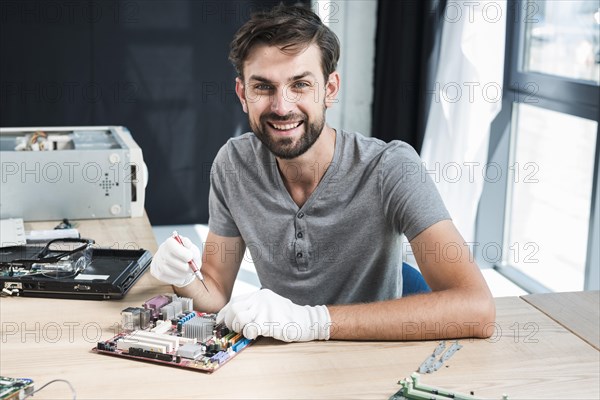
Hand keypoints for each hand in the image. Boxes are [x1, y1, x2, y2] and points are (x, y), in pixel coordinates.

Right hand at [150, 236, 200, 286]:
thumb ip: (192, 248)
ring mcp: (157, 261)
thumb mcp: (192, 250)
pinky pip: (164, 277)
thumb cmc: (187, 255)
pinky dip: (175, 279)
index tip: (190, 257)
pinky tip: (181, 277)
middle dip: (183, 266)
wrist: (180, 264)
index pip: (171, 245)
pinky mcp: (156, 272)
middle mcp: (161, 250)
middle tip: (192, 269)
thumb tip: (188, 245)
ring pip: (166, 270)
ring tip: (188, 274)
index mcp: (170, 242)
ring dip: (180, 274)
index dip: (181, 252)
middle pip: (169, 258)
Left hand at [216, 289, 330, 341]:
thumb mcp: (270, 305)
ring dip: (238, 328)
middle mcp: (260, 299)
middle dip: (229, 322)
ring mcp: (265, 310)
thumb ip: (255, 308)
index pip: (234, 301)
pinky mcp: (270, 322)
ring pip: (239, 317)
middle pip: (234, 308)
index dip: (224, 313)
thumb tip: (235, 317)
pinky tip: (255, 334)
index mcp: (259, 295)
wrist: (307, 320)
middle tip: (235, 330)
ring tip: (246, 332)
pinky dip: (249, 334)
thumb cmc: (287, 316)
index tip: (220, 322)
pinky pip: (250, 328)